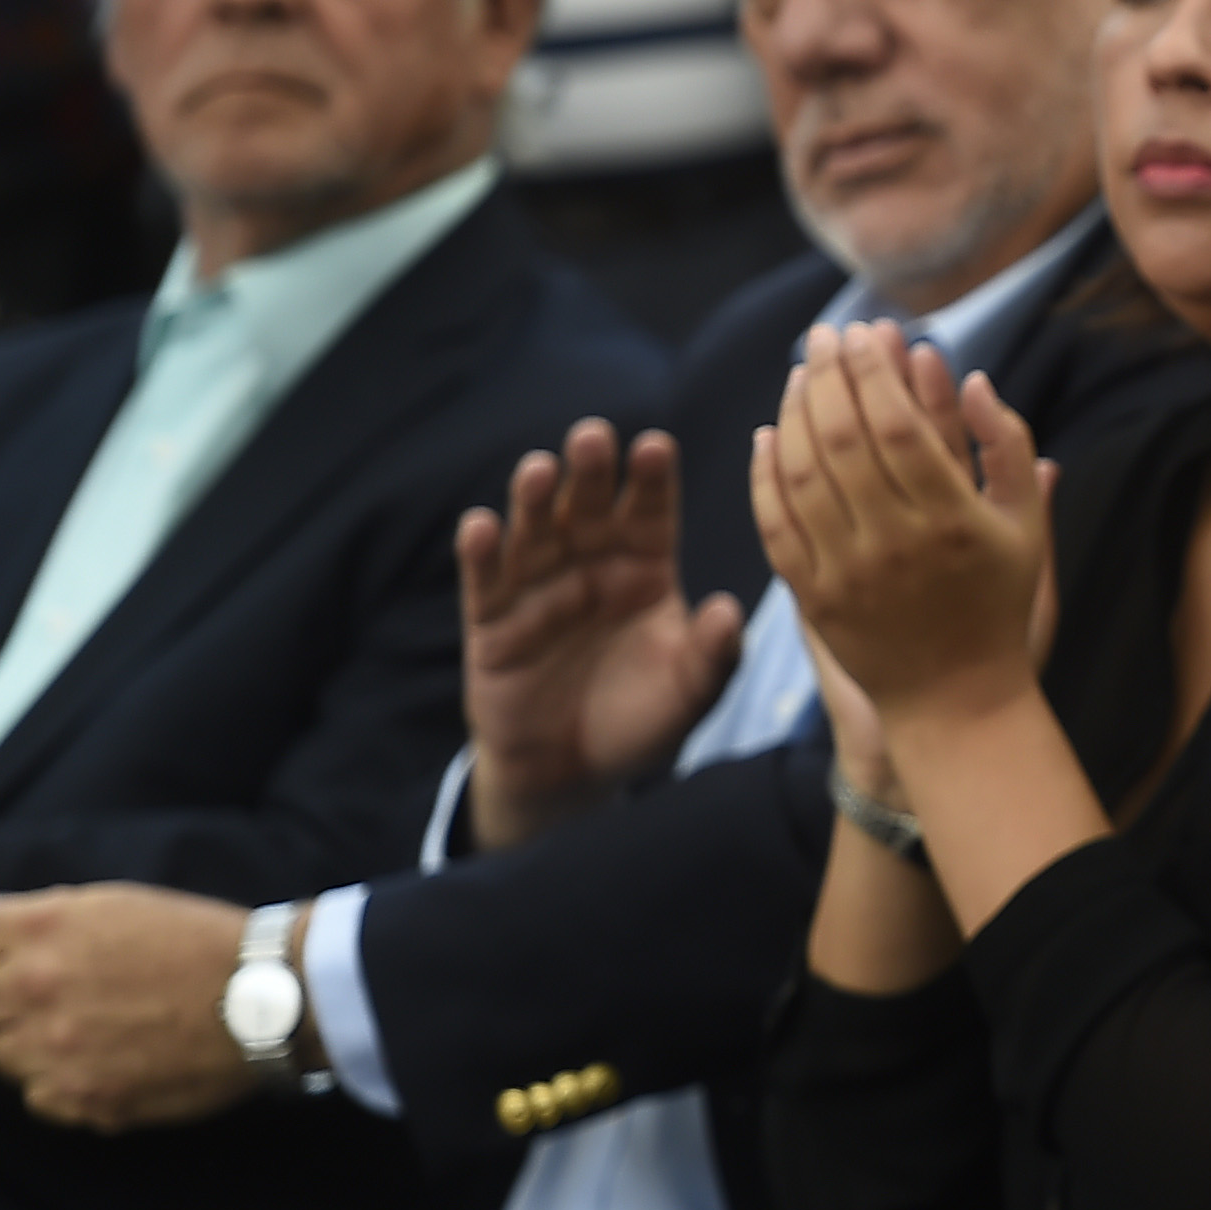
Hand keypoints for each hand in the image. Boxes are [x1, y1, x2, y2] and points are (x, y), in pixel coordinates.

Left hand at [0, 885, 274, 1130]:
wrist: (264, 997)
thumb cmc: (196, 940)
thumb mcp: (114, 903)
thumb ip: (33, 911)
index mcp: (42, 930)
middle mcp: (35, 988)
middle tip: (35, 1003)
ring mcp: (56, 1050)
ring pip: (1, 1056)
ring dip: (29, 1046)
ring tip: (86, 1033)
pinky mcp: (83, 1098)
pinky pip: (38, 1098)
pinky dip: (61, 1085)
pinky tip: (106, 1063)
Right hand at [456, 419, 748, 847]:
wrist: (576, 773)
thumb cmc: (641, 722)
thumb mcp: (691, 694)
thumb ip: (713, 654)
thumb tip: (729, 611)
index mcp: (647, 569)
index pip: (651, 513)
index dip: (651, 480)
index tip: (655, 446)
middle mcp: (592, 565)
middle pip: (590, 508)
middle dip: (591, 472)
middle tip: (593, 436)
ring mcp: (539, 588)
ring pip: (535, 532)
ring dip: (533, 501)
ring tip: (538, 471)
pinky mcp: (493, 621)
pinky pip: (486, 581)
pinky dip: (482, 553)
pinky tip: (482, 526)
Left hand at [749, 326, 1058, 742]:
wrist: (955, 700)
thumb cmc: (997, 605)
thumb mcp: (1027, 528)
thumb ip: (1010, 447)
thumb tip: (973, 378)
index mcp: (953, 520)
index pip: (901, 424)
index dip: (875, 371)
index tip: (862, 334)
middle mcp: (895, 542)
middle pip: (844, 437)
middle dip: (830, 375)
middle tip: (823, 336)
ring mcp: (846, 571)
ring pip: (802, 473)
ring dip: (794, 413)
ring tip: (800, 374)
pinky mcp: (811, 596)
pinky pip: (776, 523)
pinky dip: (764, 473)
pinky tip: (768, 435)